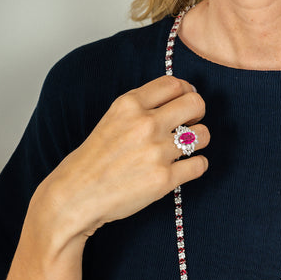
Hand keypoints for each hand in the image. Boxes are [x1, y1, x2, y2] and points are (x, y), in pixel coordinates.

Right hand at [27, 76, 209, 251]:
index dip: (186, 91)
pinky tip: (184, 168)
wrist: (77, 195)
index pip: (174, 84)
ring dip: (199, 141)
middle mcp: (145, 124)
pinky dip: (196, 166)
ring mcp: (156, 152)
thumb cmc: (93, 160)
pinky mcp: (164, 179)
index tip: (185, 102)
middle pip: (196, 103)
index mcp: (130, 105)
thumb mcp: (112, 120)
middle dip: (198, 112)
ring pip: (203, 135)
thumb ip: (141, 107)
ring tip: (185, 149)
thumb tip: (179, 99)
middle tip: (191, 124)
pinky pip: (200, 165)